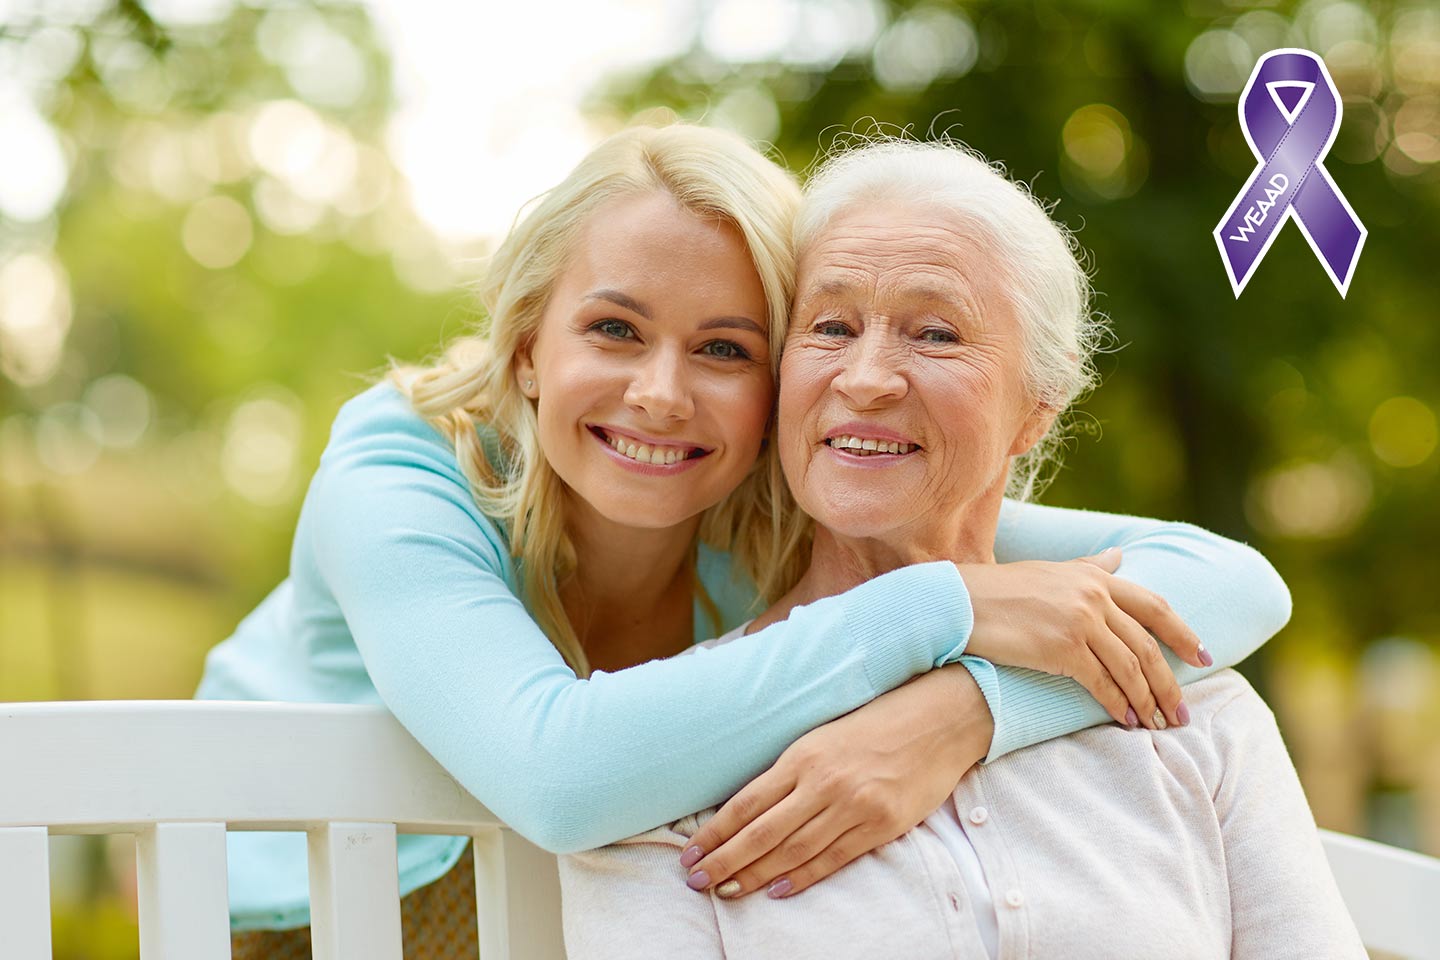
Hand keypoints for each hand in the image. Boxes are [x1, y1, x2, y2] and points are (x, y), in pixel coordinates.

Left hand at [680, 664, 990, 899]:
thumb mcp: (822, 735)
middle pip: (761, 833)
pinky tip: (776, 890)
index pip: (745, 804)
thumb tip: (748, 807)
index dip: (715, 833)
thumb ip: (790, 770)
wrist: (938, 719)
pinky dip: (802, 877)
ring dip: (755, 875)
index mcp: (803, 756)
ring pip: (792, 852)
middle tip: (696, 881)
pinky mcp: (882, 825)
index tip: (692, 853)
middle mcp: (823, 783)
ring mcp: (853, 806)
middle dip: (724, 861)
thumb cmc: (876, 722)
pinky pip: (833, 859)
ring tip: (727, 891)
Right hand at [959, 547, 1209, 730]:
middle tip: (1180, 712)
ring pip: (1130, 668)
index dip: (1184, 634)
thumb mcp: (1051, 571)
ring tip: (1157, 724)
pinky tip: (1126, 721)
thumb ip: (1089, 566)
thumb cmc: (1000, 590)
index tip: (1204, 657)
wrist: (960, 604)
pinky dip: (1118, 705)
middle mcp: (1094, 596)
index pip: (1155, 606)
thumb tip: (1119, 555)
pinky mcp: (1063, 648)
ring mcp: (1080, 621)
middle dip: (1169, 683)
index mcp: (1095, 577)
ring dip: (1148, 701)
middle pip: (1148, 645)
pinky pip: (1102, 683)